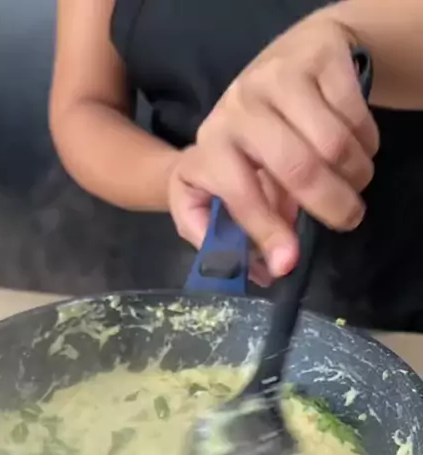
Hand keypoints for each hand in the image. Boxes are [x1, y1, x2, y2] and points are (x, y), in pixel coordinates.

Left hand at [168, 13, 378, 278]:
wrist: (285, 62)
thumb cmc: (254, 140)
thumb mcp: (231, 182)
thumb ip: (239, 231)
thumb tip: (269, 272)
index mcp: (212, 145)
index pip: (240, 194)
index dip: (266, 232)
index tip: (289, 262)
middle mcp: (240, 107)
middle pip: (298, 168)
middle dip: (331, 205)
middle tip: (348, 220)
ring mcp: (279, 77)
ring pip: (335, 144)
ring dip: (355, 174)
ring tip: (352, 181)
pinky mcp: (319, 58)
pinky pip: (357, 116)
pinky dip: (367, 143)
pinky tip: (357, 147)